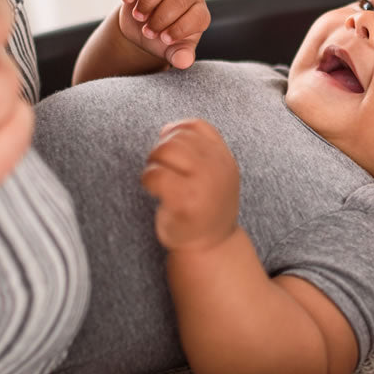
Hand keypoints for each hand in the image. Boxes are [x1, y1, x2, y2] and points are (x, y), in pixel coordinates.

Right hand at [118, 0, 209, 69]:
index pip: (198, 16)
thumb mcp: (172, 50)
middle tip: (148, 32)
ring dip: (148, 0)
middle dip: (161, 17)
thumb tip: (184, 62)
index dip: (181, 28)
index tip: (164, 39)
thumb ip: (180, 55)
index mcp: (198, 12)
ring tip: (139, 17)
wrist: (141, 29)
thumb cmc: (162, 39)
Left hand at [141, 120, 238, 251]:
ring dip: (153, 163)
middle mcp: (218, 168)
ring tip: (156, 179)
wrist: (211, 247)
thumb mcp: (214, 174)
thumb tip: (168, 127)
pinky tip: (153, 191)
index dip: (175, 132)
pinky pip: (157, 175)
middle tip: (158, 167)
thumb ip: (199, 148)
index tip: (169, 152)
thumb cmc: (204, 209)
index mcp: (224, 158)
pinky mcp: (185, 201)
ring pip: (167, 150)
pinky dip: (148, 180)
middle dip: (160, 149)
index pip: (196, 126)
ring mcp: (203, 184)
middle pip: (177, 138)